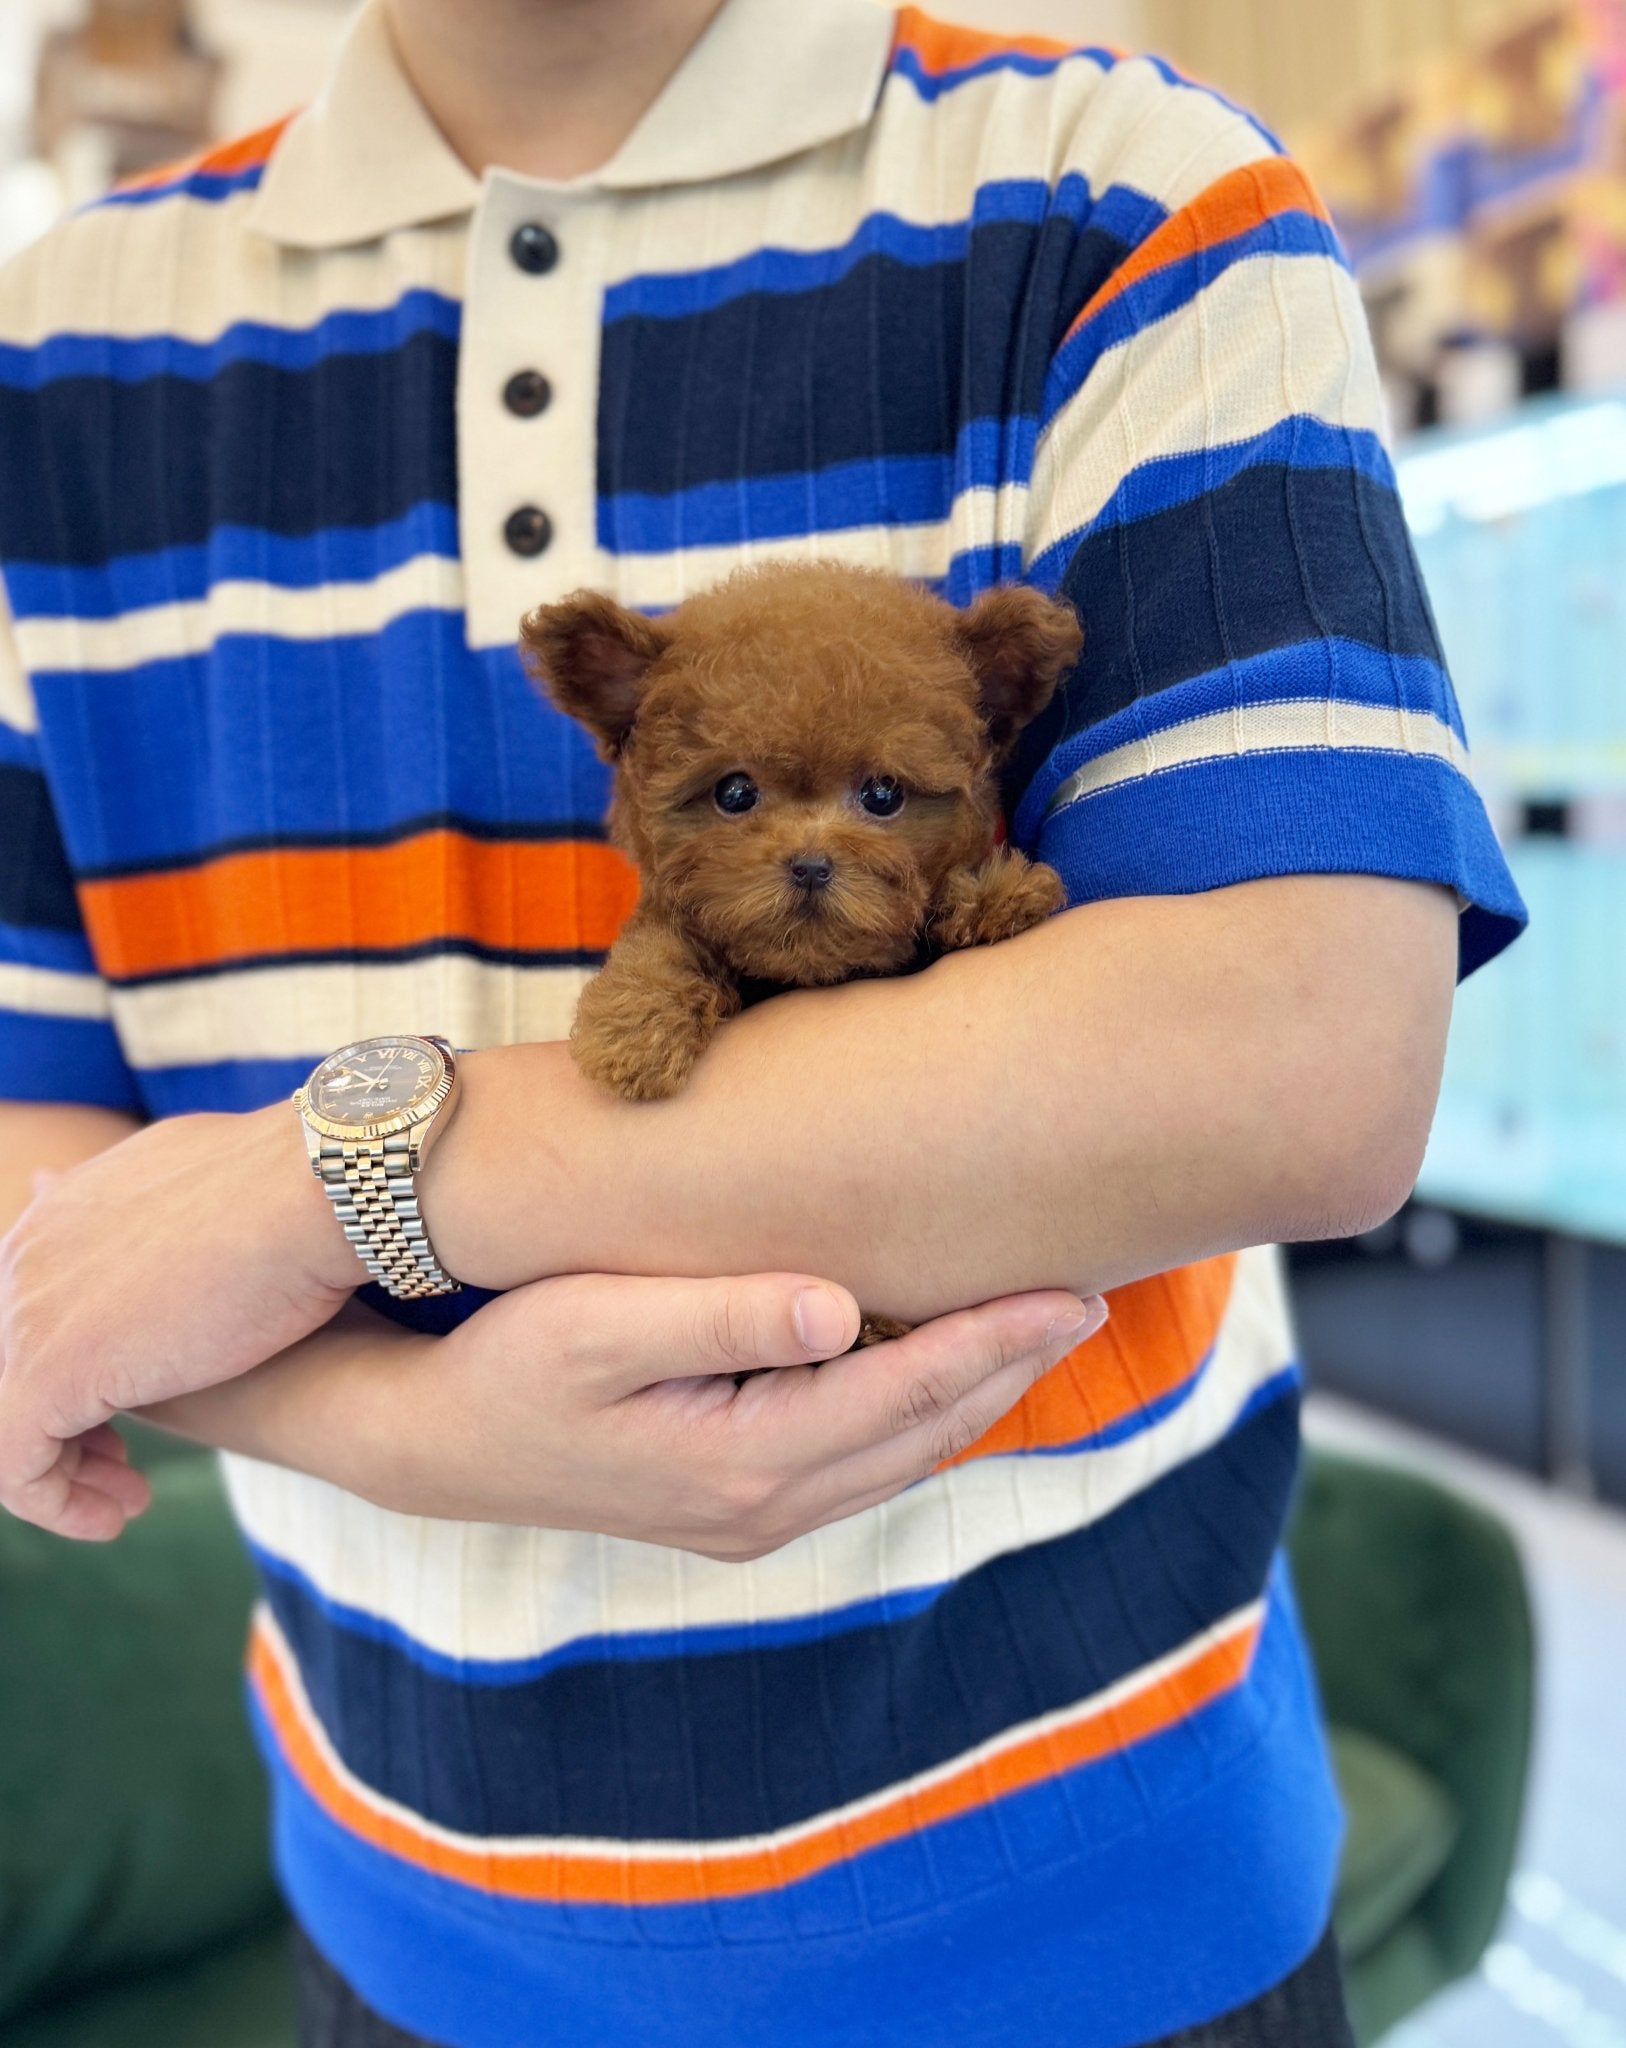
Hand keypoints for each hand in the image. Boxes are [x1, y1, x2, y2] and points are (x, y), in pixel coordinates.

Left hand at [0, 1106, 359, 1538]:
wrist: (317, 1198)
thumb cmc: (294, 1198)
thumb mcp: (215, 1198)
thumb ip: (154, 1210)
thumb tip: (115, 1197)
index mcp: (63, 1212)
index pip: (38, 1312)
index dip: (81, 1373)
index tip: (133, 1413)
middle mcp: (30, 1254)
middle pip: (17, 1365)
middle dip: (68, 1427)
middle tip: (125, 1470)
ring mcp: (30, 1309)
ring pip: (12, 1418)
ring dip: (64, 1474)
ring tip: (124, 1501)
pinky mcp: (50, 1369)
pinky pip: (16, 1463)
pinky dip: (55, 1503)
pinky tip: (115, 1516)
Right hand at [342, 1271, 1108, 1557]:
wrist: (434, 1444)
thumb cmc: (508, 1363)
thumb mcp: (599, 1325)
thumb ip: (723, 1315)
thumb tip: (839, 1308)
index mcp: (745, 1458)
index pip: (908, 1390)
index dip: (997, 1338)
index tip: (1073, 1289)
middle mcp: (764, 1504)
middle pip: (925, 1431)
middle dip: (1010, 1365)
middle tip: (1086, 1294)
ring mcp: (752, 1517)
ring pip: (902, 1454)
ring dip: (974, 1394)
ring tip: (1036, 1328)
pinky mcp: (735, 1507)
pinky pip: (861, 1462)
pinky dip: (918, 1414)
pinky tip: (938, 1371)